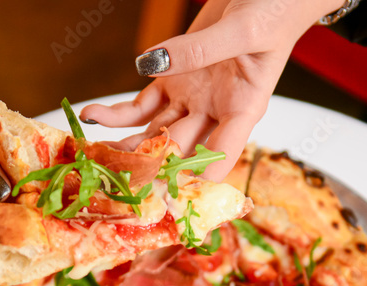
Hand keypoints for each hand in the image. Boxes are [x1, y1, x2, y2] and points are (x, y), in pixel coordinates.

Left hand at [80, 0, 342, 181]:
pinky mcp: (173, 80)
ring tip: (96, 154)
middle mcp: (217, 112)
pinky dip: (118, 113)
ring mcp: (193, 99)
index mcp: (244, 109)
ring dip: (126, 146)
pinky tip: (94, 115)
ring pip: (155, 134)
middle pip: (180, 150)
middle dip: (149, 166)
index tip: (167, 188)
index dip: (196, 177)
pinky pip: (141, 105)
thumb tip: (155, 64)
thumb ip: (202, 49)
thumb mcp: (245, 30)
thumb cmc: (273, 11)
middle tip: (117, 177)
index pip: (222, 156)